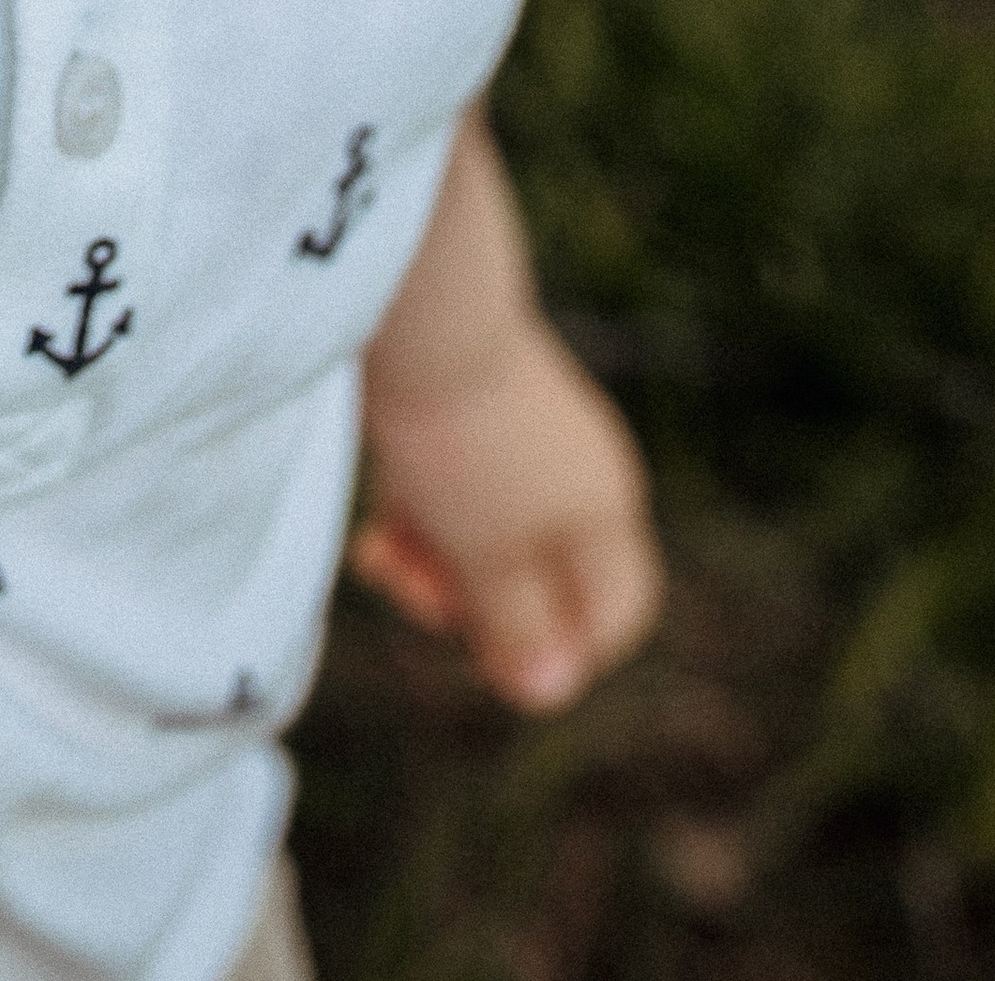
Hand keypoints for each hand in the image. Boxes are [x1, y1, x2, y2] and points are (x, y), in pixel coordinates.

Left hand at [349, 312, 660, 711]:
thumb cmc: (458, 440)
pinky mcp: (470, 416)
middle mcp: (579, 474)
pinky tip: (378, 524)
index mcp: (605, 510)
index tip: (483, 646)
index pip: (616, 617)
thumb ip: (519, 626)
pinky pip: (457, 497)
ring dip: (435, 565)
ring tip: (380, 552)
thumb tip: (547, 690)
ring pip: (490, 542)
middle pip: (542, 585)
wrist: (410, 304)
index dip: (557, 651)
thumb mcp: (487, 553)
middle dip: (473, 604)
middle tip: (408, 582)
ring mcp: (525, 440)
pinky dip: (421, 519)